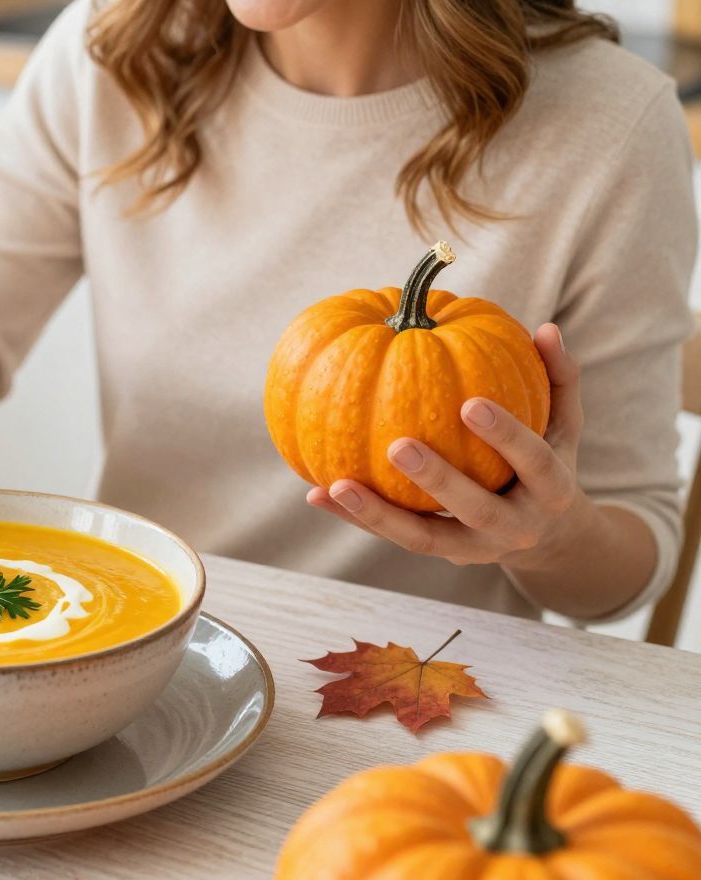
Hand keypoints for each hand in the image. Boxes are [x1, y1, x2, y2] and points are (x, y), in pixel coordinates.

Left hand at [308, 324, 595, 569]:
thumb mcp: (564, 424)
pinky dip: (355, 517)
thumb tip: (545, 327)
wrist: (549, 540)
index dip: (505, 435)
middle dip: (437, 480)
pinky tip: (316, 493)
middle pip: (474, 508)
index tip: (470, 403)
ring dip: (377, 514)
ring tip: (336, 486)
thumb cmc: (549, 461)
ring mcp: (472, 546)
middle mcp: (513, 526)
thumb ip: (558, 377)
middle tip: (397, 445)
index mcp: (550, 489)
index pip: (532, 460)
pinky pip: (392, 535)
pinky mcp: (438, 552)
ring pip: (422, 537)